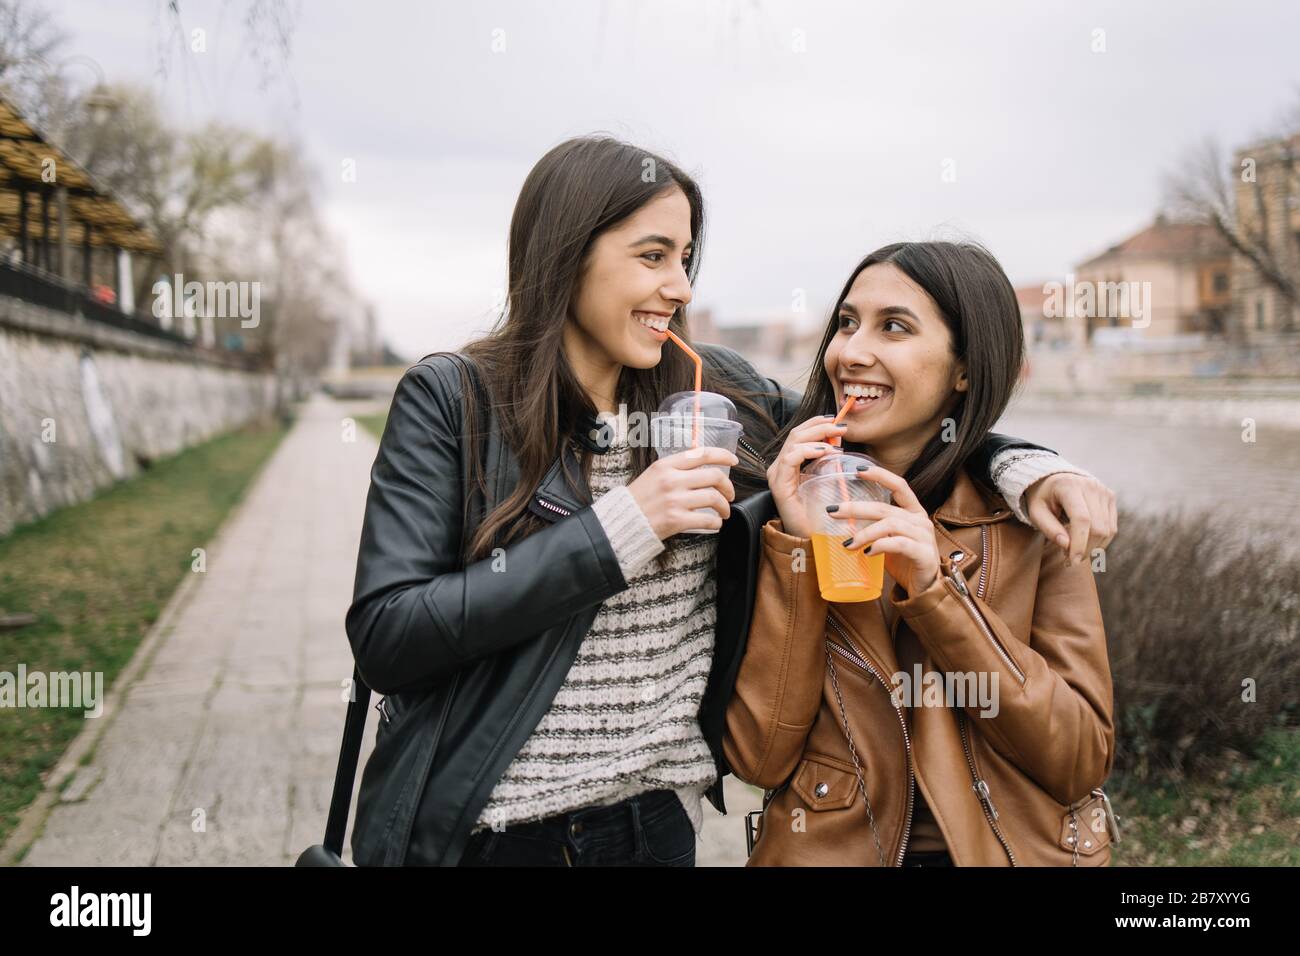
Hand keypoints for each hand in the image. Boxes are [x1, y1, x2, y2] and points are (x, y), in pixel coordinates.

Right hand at [626, 446, 737, 538]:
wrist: (622, 521)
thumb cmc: (639, 500)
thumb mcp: (653, 475)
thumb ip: (675, 469)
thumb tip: (701, 466)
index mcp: (666, 466)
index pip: (702, 454)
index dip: (723, 456)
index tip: (733, 461)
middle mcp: (672, 480)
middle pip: (714, 476)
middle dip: (728, 487)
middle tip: (729, 494)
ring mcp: (675, 500)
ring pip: (714, 498)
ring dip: (725, 506)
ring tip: (724, 512)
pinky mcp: (676, 520)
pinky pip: (708, 519)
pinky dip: (716, 523)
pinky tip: (714, 524)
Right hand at [766, 415, 848, 537]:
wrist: (813, 539)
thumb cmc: (821, 513)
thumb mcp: (826, 479)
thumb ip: (828, 460)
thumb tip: (839, 439)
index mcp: (789, 464)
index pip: (799, 434)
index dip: (816, 423)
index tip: (836, 420)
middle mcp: (780, 467)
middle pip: (796, 434)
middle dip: (820, 426)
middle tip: (841, 427)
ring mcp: (777, 476)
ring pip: (793, 442)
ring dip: (817, 436)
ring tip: (837, 440)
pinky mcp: (779, 486)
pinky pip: (790, 459)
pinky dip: (808, 451)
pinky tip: (825, 452)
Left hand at [828, 463, 940, 596]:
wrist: (923, 589)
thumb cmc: (903, 561)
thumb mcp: (887, 539)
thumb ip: (873, 527)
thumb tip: (841, 519)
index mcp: (913, 511)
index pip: (899, 485)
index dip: (880, 475)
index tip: (857, 470)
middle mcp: (920, 520)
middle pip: (885, 507)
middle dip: (856, 508)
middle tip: (833, 512)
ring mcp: (924, 536)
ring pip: (890, 524)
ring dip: (864, 532)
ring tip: (847, 544)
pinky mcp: (924, 554)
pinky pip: (899, 544)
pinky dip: (880, 545)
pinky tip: (867, 552)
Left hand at [1024, 472, 1117, 565]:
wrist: (1054, 480)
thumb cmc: (1042, 499)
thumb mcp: (1036, 512)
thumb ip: (1049, 529)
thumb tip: (1067, 546)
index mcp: (1069, 486)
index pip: (1082, 519)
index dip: (1079, 544)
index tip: (1072, 562)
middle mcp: (1091, 486)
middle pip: (1097, 528)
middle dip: (1085, 549)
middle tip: (1068, 560)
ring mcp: (1104, 491)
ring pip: (1108, 530)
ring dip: (1092, 548)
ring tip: (1073, 551)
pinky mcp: (1111, 498)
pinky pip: (1112, 528)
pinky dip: (1100, 541)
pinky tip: (1083, 542)